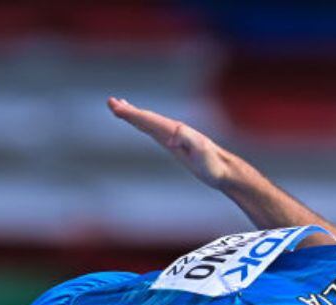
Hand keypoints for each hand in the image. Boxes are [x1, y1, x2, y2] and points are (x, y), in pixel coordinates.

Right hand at [107, 97, 237, 189]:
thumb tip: (172, 133)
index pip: (149, 120)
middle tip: (110, 102)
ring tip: (119, 107)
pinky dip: (144, 124)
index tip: (115, 107)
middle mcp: (173, 130)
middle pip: (146, 117)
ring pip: (149, 122)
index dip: (131, 114)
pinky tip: (141, 123)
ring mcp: (173, 136)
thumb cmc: (214, 165)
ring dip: (134, 114)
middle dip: (128, 111)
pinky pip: (154, 130)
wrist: (225, 171)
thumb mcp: (202, 153)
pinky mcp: (174, 144)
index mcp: (176, 131)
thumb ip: (189, 140)